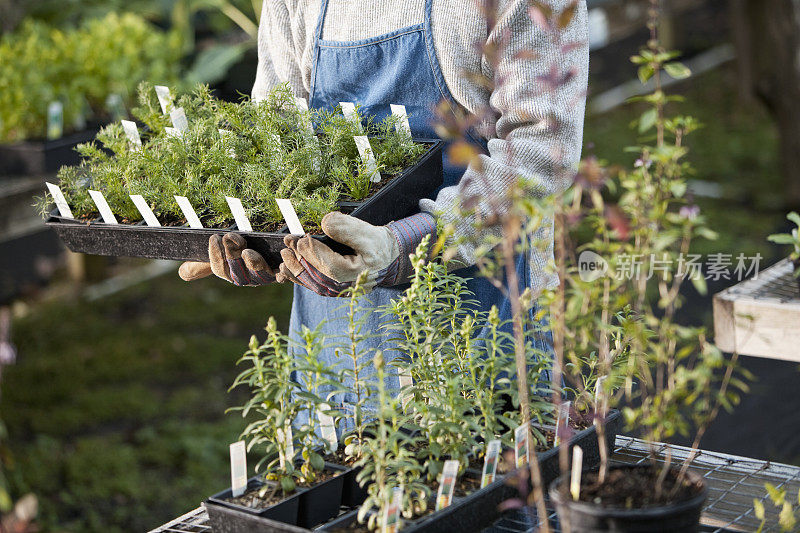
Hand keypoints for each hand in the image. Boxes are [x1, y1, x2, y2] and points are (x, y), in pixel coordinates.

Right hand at [178, 233, 275, 285]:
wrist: (272, 253)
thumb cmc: (241, 253)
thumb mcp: (220, 256)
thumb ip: (203, 263)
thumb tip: (183, 274)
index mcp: (232, 274)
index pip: (220, 268)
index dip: (215, 255)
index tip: (213, 238)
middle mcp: (248, 278)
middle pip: (238, 271)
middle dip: (231, 255)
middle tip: (228, 238)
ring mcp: (266, 277)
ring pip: (259, 274)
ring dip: (253, 262)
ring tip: (247, 250)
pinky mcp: (283, 272)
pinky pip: (284, 275)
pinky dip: (283, 270)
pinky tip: (281, 259)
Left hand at [277, 212, 435, 295]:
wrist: (387, 259)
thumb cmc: (379, 246)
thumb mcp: (369, 233)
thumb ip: (347, 228)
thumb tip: (325, 223)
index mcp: (355, 273)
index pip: (328, 264)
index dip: (311, 251)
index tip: (299, 239)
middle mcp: (345, 286)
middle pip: (316, 275)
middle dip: (299, 259)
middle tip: (287, 246)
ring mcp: (338, 290)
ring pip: (312, 283)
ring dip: (296, 270)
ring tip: (284, 259)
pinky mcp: (333, 287)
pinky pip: (313, 285)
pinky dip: (299, 278)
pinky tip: (287, 271)